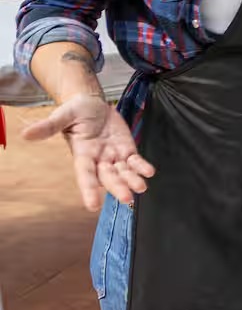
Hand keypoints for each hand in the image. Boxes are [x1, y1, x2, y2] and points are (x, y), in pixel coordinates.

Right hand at [23, 94, 153, 210]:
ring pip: (123, 172)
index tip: (92, 206)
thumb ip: (49, 126)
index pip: (85, 174)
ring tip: (141, 188)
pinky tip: (149, 171)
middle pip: (108, 177)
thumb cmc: (75, 111)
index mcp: (82, 154)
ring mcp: (113, 155)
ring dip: (132, 180)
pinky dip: (142, 166)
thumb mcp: (62, 116)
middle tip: (127, 198)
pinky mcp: (126, 149)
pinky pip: (135, 161)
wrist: (92, 103)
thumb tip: (25, 134)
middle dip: (117, 187)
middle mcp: (98, 159)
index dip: (88, 189)